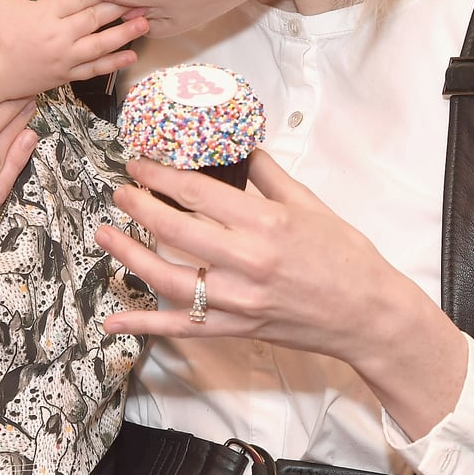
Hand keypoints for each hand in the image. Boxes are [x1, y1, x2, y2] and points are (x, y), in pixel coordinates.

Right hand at [0, 0, 147, 98]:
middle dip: (119, 7)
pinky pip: (94, 69)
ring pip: (101, 44)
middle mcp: (58, 36)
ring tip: (144, 24)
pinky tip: (130, 56)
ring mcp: (64, 58)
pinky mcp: (64, 76)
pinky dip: (113, 63)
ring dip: (125, 34)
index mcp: (44, 14)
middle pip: (95, 18)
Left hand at [94, 150, 468, 432]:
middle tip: (119, 191)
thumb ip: (268, 175)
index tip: (139, 163)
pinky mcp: (237, 328)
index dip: (160, 174)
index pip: (196, 192)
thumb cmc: (344, 254)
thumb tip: (240, 146)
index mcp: (265, 222)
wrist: (368, 313)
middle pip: (174, 230)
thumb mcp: (309, 203)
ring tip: (105, 234)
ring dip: (129, 255)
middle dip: (138, 207)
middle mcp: (246, 261)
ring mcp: (238, 300)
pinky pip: (183, 327)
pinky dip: (145, 325)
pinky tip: (113, 321)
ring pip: (169, 278)